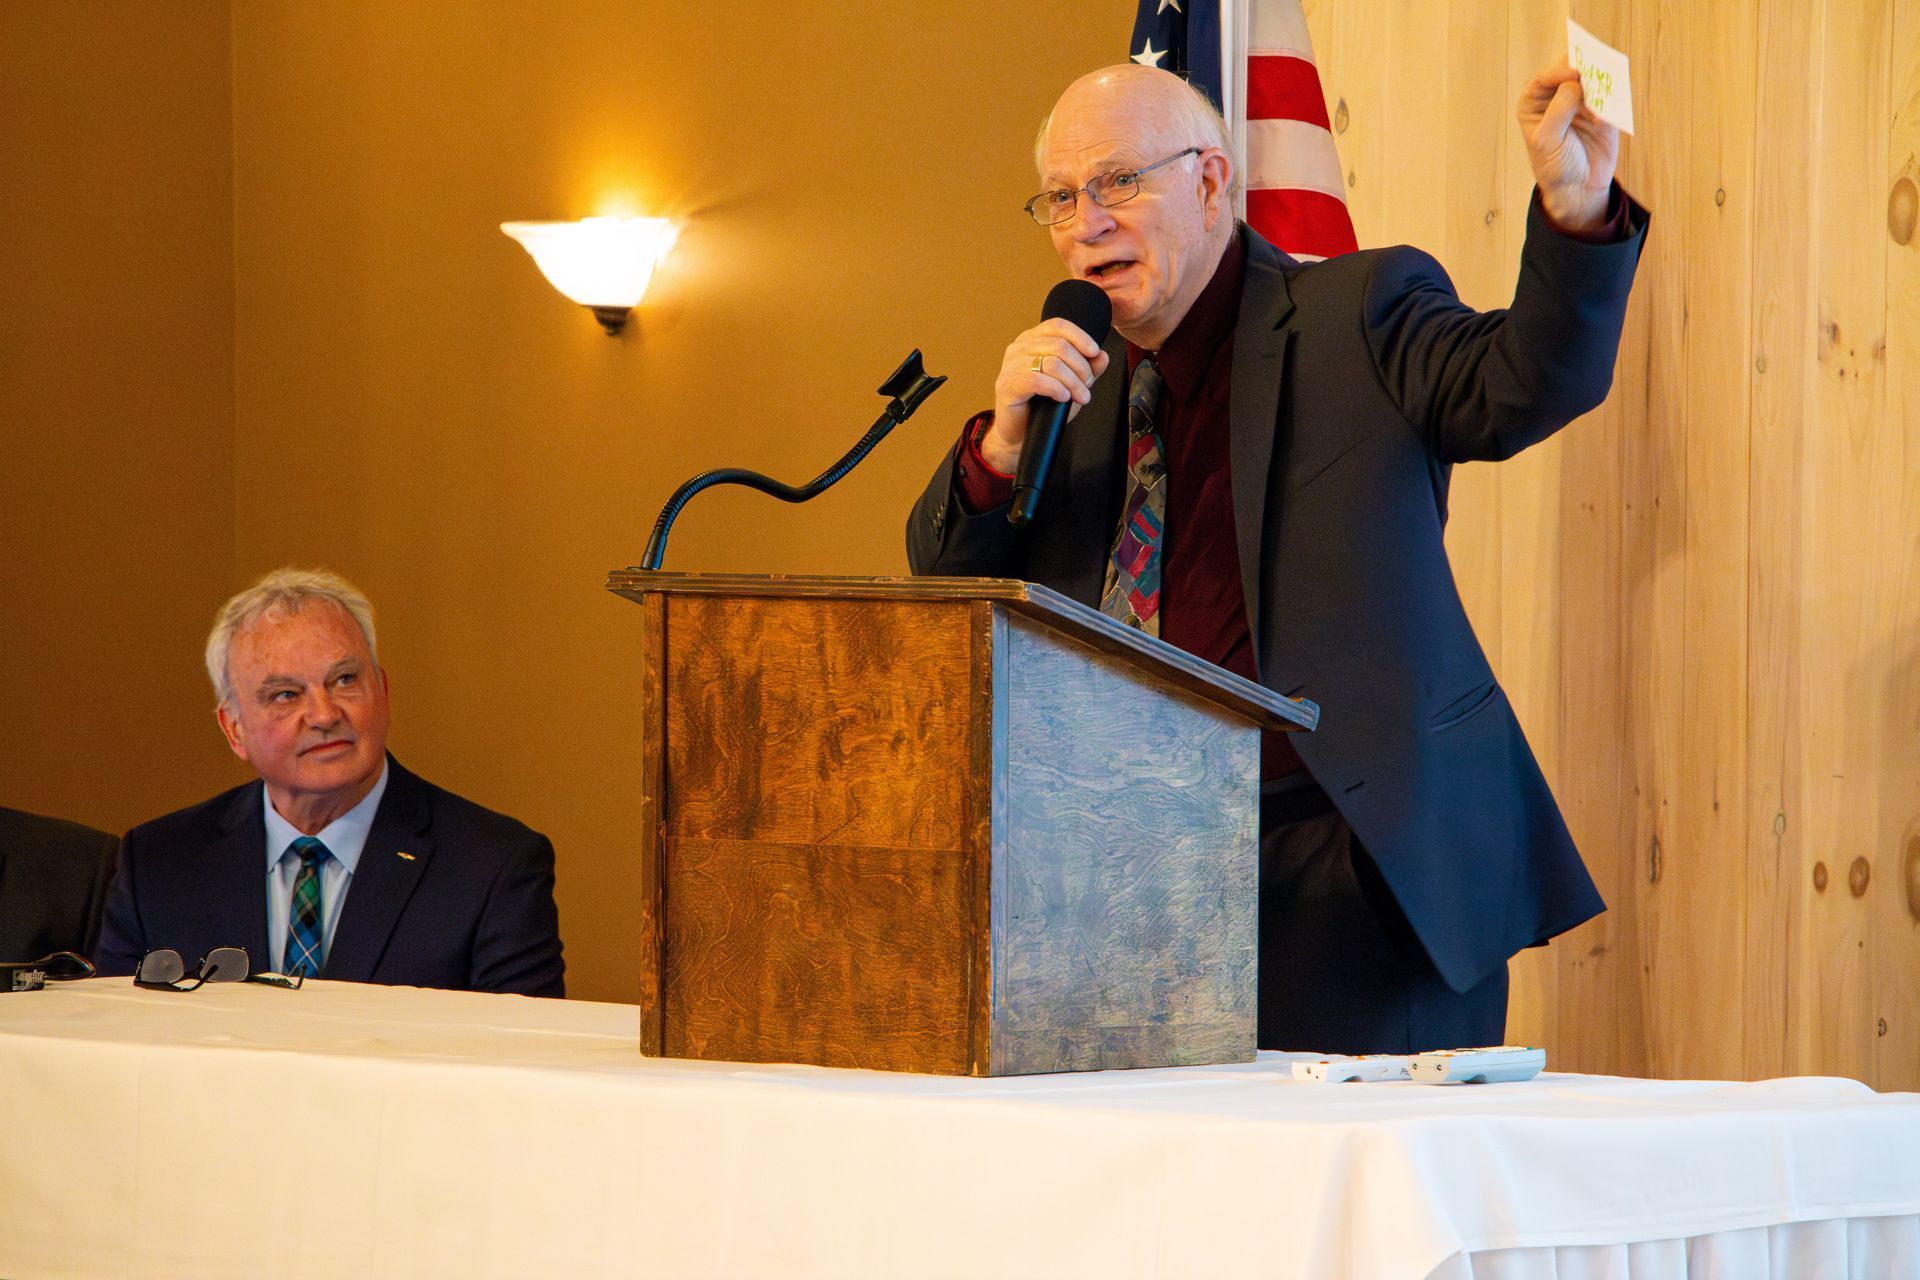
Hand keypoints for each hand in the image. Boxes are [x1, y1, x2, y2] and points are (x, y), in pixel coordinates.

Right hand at [981, 320, 1111, 472]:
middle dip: (1081, 367)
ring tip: (1080, 396)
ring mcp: (1010, 366)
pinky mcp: (1007, 386)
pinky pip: (1037, 380)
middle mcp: (1018, 349)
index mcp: (1031, 340)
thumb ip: (1088, 369)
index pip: (1058, 326)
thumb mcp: (1072, 384)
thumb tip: (1102, 356)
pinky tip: (1063, 397)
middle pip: (1059, 345)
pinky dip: (1056, 389)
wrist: (1021, 434)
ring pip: (1051, 363)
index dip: (1080, 337)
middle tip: (1087, 386)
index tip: (1095, 353)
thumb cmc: (1043, 407)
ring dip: (1073, 381)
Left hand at [1516, 59, 1619, 232]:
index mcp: (1534, 104)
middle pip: (1568, 71)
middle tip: (1595, 64)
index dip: (1558, 71)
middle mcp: (1555, 98)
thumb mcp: (1547, 142)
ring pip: (1591, 78)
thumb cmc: (1554, 165)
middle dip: (1582, 66)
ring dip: (1600, 75)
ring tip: (1609, 77)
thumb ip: (1558, 111)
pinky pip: (1609, 94)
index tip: (1575, 73)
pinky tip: (1614, 99)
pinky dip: (1613, 92)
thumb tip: (1575, 84)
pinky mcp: (1602, 109)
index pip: (1543, 78)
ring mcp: (1580, 101)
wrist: (1578, 187)